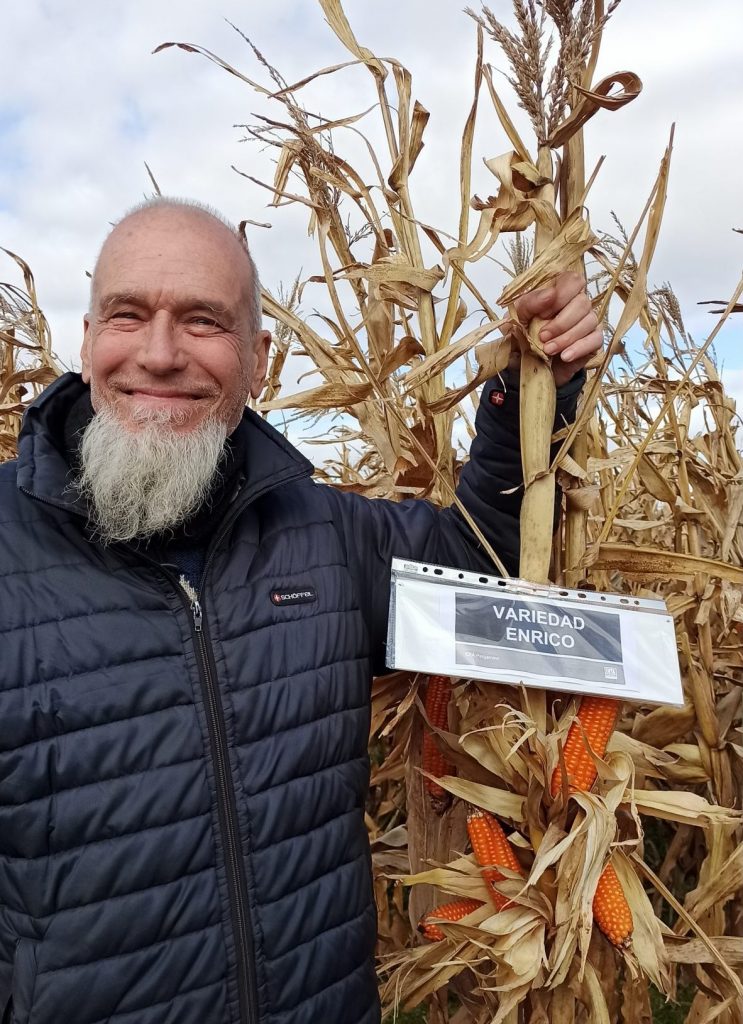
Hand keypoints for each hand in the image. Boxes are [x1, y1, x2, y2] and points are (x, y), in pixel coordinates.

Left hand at [512, 271, 602, 387]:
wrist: (523, 364)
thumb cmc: (520, 335)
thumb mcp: (516, 318)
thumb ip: (530, 303)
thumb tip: (551, 293)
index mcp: (559, 291)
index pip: (573, 280)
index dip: (561, 296)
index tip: (542, 314)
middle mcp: (576, 303)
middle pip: (583, 302)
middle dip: (561, 322)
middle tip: (542, 336)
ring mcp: (587, 322)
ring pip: (589, 321)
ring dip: (567, 337)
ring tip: (548, 350)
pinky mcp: (593, 341)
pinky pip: (596, 340)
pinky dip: (579, 348)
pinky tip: (565, 356)